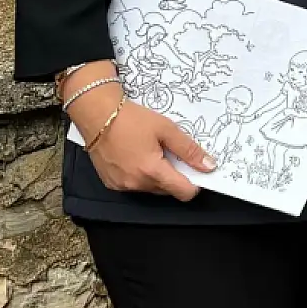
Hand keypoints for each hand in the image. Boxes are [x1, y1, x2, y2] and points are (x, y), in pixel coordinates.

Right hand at [69, 88, 214, 200]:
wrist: (97, 115)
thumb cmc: (133, 119)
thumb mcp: (166, 130)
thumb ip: (189, 150)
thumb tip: (209, 166)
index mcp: (152, 172)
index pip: (183, 192)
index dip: (195, 184)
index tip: (196, 170)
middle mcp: (136, 184)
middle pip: (167, 190)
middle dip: (176, 176)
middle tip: (173, 154)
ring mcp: (121, 186)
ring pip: (151, 189)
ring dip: (158, 176)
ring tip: (154, 152)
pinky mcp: (111, 183)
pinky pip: (135, 186)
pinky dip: (142, 176)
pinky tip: (138, 157)